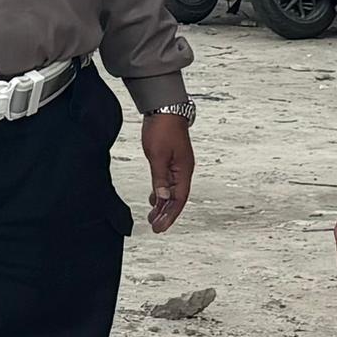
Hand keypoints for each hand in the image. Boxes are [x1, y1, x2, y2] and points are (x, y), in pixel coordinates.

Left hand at [138, 112, 193, 233]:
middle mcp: (183, 170)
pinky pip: (168, 182)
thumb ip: (160, 178)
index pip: (179, 199)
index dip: (170, 215)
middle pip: (176, 198)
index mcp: (184, 171)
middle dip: (166, 214)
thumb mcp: (157, 155)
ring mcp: (178, 165)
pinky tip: (155, 198)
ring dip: (163, 205)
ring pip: (172, 191)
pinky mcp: (171, 160)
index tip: (161, 227)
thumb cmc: (162, 129)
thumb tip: (163, 198)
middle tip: (155, 227)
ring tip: (153, 217)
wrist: (165, 108)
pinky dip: (161, 192)